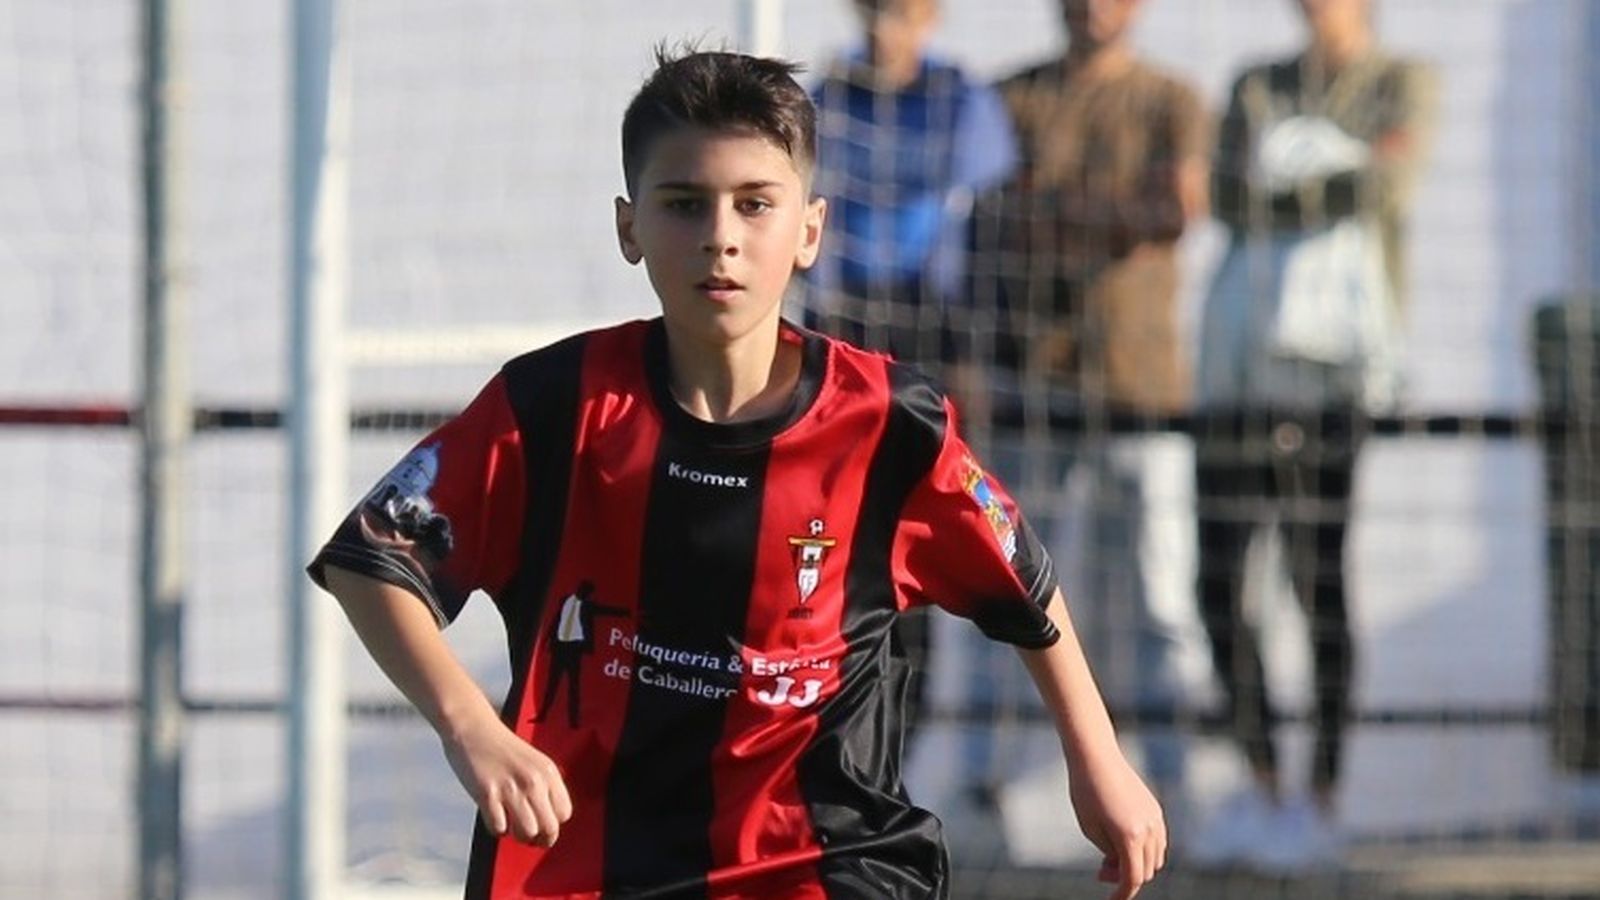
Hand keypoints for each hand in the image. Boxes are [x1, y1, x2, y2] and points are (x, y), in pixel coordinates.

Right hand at [442, 715, 572, 846]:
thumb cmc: (501, 747)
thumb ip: (544, 787)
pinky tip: (493, 816)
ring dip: (518, 835)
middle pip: (549, 828)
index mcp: (548, 772)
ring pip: (527, 832)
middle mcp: (533, 780)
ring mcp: (511, 788)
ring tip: (510, 825)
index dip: (553, 825)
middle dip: (539, 839)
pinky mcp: (487, 794)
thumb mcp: (534, 762)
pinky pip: (499, 828)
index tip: (543, 827)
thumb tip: (548, 820)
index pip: (564, 813)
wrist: (474, 728)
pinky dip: (496, 828)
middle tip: (529, 837)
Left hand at [1068, 749, 1166, 899]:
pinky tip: (1121, 842)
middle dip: (1126, 877)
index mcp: (1130, 837)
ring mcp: (1156, 819)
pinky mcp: (1155, 810)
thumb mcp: (1092, 830)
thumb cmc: (1086, 792)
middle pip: (1146, 871)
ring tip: (1109, 855)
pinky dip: (1143, 849)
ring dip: (1136, 863)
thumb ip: (1110, 855)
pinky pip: (1157, 841)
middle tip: (1101, 870)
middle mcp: (1149, 829)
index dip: (1122, 894)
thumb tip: (1121, 870)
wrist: (1096, 757)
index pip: (1133, 878)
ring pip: (1155, 858)